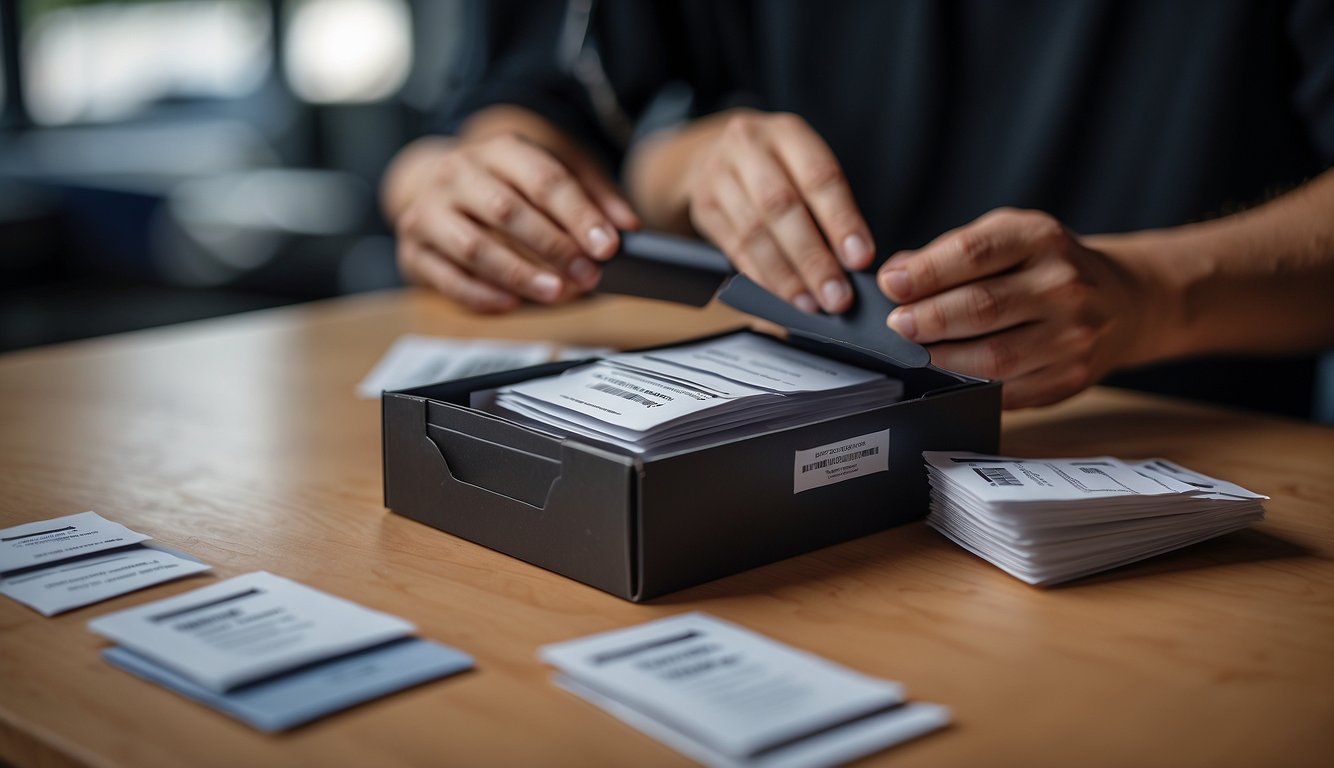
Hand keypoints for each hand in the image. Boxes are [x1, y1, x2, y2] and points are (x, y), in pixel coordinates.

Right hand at [394, 133, 638, 311]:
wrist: (433, 184)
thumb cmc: (506, 182)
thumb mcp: (554, 171)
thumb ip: (594, 194)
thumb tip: (628, 226)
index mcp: (499, 150)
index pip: (542, 179)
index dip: (578, 214)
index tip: (607, 245)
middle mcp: (458, 174)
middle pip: (508, 211)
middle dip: (553, 247)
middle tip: (589, 276)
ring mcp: (430, 211)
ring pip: (475, 247)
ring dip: (520, 274)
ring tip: (557, 293)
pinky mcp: (414, 249)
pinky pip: (448, 278)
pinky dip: (483, 295)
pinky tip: (513, 303)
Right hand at [683, 110, 875, 313]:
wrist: (716, 152)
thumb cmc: (777, 165)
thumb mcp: (805, 166)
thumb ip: (828, 207)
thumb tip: (851, 262)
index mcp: (787, 133)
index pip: (818, 176)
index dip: (841, 220)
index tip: (859, 258)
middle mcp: (749, 146)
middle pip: (781, 206)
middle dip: (811, 257)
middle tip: (835, 295)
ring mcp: (718, 175)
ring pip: (754, 232)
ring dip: (784, 275)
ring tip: (808, 303)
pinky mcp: (703, 206)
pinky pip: (733, 248)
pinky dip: (759, 277)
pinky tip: (779, 296)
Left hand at [878, 208, 1148, 408]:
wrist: (1122, 301)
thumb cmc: (1044, 266)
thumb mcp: (1007, 237)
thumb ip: (951, 254)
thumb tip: (894, 279)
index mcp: (1040, 239)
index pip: (974, 253)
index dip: (925, 272)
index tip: (890, 284)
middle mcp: (1063, 286)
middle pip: (982, 307)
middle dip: (928, 319)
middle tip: (896, 325)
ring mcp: (1071, 336)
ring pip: (993, 358)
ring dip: (943, 359)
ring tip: (915, 353)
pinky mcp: (1069, 378)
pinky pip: (1008, 390)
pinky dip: (970, 386)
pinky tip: (947, 376)